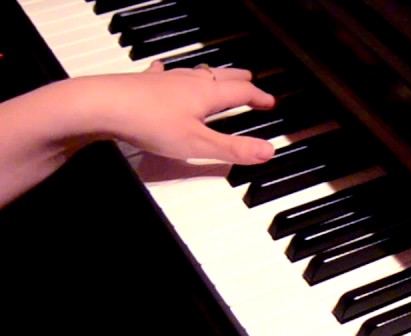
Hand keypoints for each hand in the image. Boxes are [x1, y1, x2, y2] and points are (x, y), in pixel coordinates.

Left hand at [78, 61, 277, 163]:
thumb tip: (268, 151)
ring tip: (216, 74)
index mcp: (206, 94)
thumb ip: (233, 149)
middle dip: (239, 79)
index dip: (259, 98)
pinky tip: (164, 71)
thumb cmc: (148, 122)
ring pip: (195, 72)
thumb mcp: (197, 144)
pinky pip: (163, 73)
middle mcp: (188, 82)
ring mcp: (164, 80)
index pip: (241, 92)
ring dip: (211, 74)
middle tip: (250, 81)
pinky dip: (171, 73)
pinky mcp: (143, 83)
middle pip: (221, 76)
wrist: (100, 105)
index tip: (270, 102)